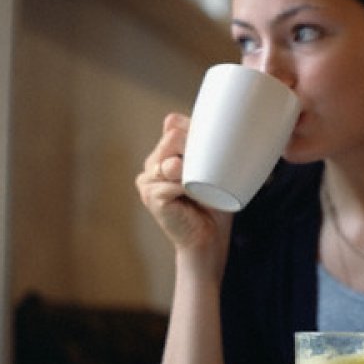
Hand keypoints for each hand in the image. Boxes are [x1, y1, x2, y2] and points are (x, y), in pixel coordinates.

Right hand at [136, 113, 232, 264]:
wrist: (209, 239)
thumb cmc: (214, 204)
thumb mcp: (213, 170)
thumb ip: (205, 148)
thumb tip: (201, 125)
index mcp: (165, 154)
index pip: (174, 125)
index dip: (196, 132)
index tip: (215, 147)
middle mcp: (152, 164)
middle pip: (172, 136)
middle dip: (196, 149)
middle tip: (211, 170)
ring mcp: (148, 180)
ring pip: (170, 157)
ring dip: (193, 170)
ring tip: (202, 186)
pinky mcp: (151, 196)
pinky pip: (171, 180)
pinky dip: (188, 187)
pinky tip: (194, 197)